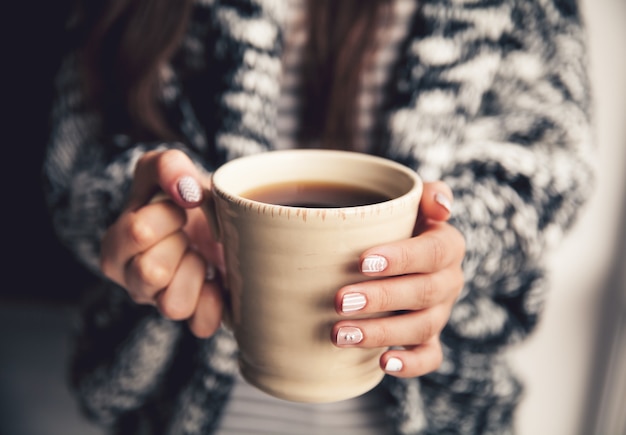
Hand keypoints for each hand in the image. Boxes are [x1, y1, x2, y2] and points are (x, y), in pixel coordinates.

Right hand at [100, 149, 223, 337]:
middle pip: (152, 272)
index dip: (170, 213)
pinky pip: (202, 325)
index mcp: (116, 246)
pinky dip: (215, 303)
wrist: (213, 218)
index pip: (139, 231)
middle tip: (189, 234)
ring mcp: (161, 304)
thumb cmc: (182, 197)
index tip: (180, 206)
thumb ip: (168, 166)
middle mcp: (131, 282)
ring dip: (195, 274)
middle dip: (181, 244)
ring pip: (173, 305)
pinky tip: (216, 279)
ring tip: (199, 256)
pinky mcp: (194, 319)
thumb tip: (184, 190)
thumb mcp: (168, 168)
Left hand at [332, 181, 465, 377]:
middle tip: (340, 300)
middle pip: (423, 293)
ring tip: (339, 334)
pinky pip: (430, 357)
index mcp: (447, 246)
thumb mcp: (411, 204)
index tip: (362, 262)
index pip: (431, 253)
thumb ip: (427, 195)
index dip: (400, 258)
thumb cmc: (399, 226)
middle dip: (381, 298)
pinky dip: (410, 364)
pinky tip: (383, 364)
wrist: (400, 255)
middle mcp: (448, 281)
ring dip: (381, 333)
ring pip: (421, 328)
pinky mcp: (429, 339)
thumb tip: (441, 204)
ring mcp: (439, 313)